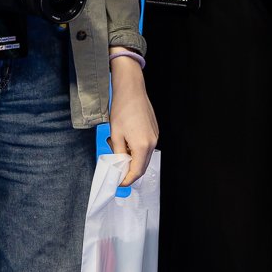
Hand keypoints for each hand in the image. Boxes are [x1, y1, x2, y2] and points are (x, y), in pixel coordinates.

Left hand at [107, 55, 157, 185]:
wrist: (131, 89)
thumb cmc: (122, 109)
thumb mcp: (116, 134)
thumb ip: (119, 153)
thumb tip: (120, 164)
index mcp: (142, 146)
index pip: (136, 171)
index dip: (127, 179)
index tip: (119, 182)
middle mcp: (152, 142)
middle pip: (142, 165)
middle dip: (129, 169)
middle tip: (116, 166)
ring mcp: (155, 136)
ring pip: (144, 155)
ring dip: (132, 157)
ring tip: (118, 146)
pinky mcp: (154, 130)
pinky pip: (146, 146)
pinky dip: (136, 148)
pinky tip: (125, 139)